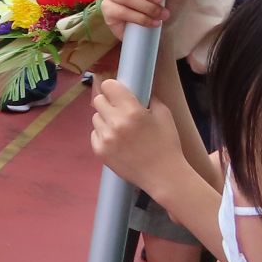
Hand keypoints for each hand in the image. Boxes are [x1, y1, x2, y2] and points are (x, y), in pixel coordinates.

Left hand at [89, 79, 186, 194]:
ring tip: (120, 129)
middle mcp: (115, 122)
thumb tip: (137, 89)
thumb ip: (150, 98)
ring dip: (105, 119)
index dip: (113, 88)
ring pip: (95, 117)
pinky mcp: (99, 151)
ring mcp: (105, 138)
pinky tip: (117, 141)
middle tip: (118, 110)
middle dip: (108, 103)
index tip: (117, 92)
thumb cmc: (166, 144)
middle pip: (98, 100)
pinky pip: (94, 134)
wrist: (163, 175)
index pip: (108, 86)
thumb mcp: (164, 115)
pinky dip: (103, 134)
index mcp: (132, 111)